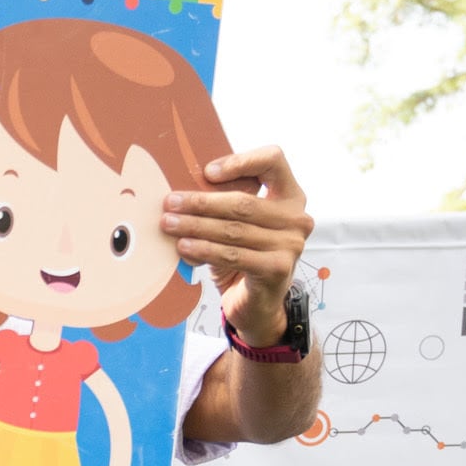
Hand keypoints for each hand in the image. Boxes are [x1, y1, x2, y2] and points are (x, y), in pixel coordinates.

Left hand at [163, 144, 312, 342]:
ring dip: (196, 226)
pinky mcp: (277, 268)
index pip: (273, 160)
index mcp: (290, 195)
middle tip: (170, 203)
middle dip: (201, 202)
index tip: (208, 172)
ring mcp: (291, 244)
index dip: (240, 161)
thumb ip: (222, 205)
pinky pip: (233, 255)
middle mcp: (296, 217)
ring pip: (234, 229)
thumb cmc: (243, 258)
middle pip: (243, 202)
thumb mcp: (236, 225)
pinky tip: (184, 247)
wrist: (256, 305)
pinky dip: (204, 250)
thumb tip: (181, 193)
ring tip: (168, 224)